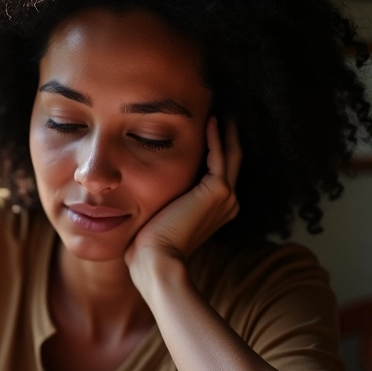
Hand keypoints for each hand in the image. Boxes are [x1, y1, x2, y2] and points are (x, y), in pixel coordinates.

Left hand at [125, 116, 241, 272]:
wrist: (155, 261)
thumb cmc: (149, 248)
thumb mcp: (159, 219)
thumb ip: (162, 204)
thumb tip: (140, 193)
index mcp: (214, 211)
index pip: (218, 173)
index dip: (214, 151)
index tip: (204, 130)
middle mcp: (226, 203)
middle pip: (230, 161)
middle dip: (225, 136)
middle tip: (220, 111)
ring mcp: (225, 197)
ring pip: (230, 155)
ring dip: (225, 131)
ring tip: (218, 109)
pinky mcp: (218, 190)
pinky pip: (220, 155)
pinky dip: (216, 136)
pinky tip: (211, 119)